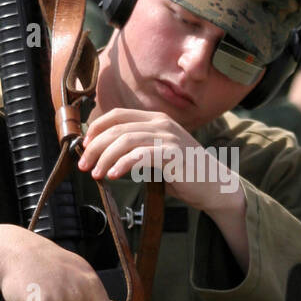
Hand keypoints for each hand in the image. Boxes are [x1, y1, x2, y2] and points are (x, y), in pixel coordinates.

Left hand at [78, 107, 236, 214]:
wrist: (215, 186)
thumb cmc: (185, 173)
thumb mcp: (158, 154)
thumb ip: (137, 149)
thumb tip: (104, 155)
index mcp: (157, 119)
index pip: (118, 115)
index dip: (97, 128)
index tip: (85, 147)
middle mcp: (162, 124)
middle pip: (117, 128)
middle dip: (95, 147)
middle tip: (84, 165)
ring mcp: (168, 138)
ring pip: (125, 141)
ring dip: (105, 158)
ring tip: (96, 174)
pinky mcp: (173, 154)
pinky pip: (140, 155)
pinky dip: (123, 164)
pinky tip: (114, 175)